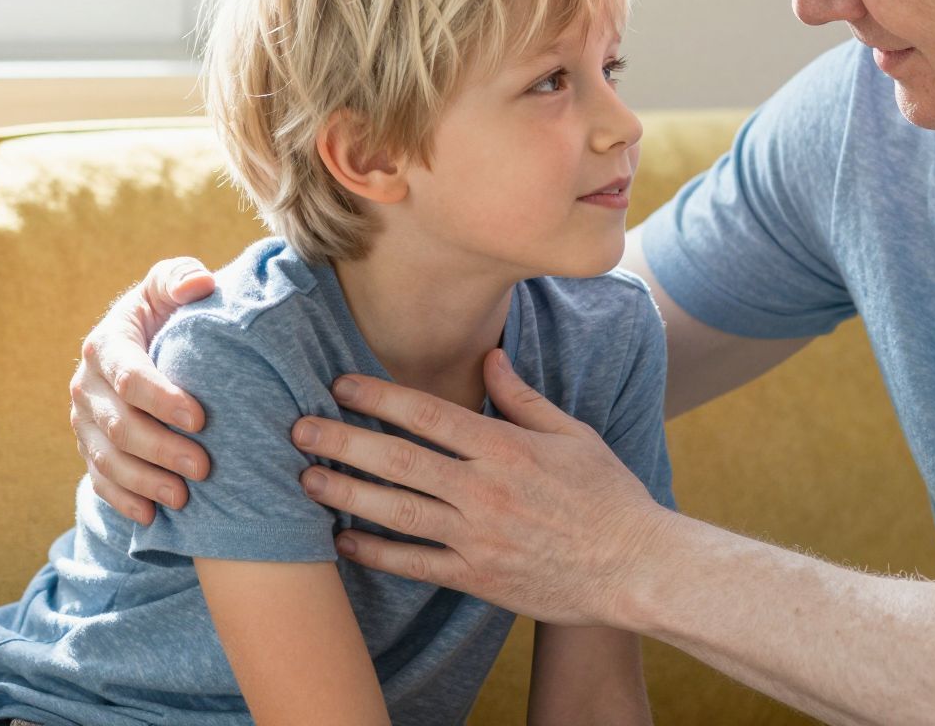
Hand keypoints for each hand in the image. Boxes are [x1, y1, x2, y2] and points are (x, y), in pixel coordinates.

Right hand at [69, 256, 216, 522]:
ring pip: (107, 459)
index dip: (163, 400)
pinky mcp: (88, 448)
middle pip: (119, 425)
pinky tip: (152, 515)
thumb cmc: (166, 312)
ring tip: (184, 498)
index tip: (201, 419)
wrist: (145, 343)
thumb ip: (181, 278)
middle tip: (204, 467)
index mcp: (106, 345)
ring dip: (144, 482)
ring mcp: (83, 421)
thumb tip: (201, 284)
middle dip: (161, 449)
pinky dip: (123, 500)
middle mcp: (86, 385)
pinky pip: (98, 480)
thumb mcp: (170, 286)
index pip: (130, 376)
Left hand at [293, 348, 676, 627]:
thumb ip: (523, 398)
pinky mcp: (477, 577)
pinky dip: (376, 553)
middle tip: (300, 427)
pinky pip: (415, 564)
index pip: (429, 415)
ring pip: (397, 511)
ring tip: (307, 478)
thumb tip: (489, 356)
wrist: (635, 568)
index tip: (341, 384)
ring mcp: (478, 537)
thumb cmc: (608, 497)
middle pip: (399, 460)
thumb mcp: (573, 434)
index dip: (379, 396)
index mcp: (507, 448)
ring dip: (346, 493)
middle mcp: (485, 491)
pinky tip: (343, 542)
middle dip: (343, 440)